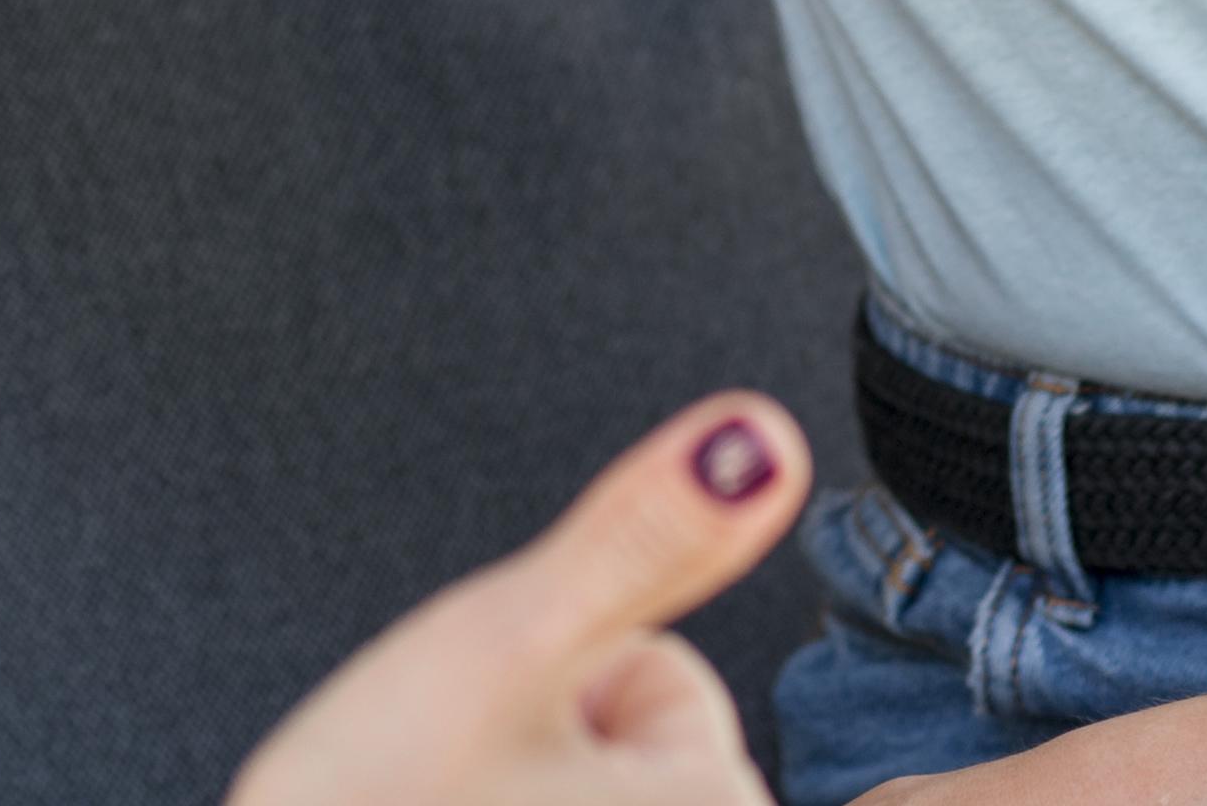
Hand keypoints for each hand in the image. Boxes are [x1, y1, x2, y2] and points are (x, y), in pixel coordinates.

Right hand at [228, 392, 811, 805]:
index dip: (557, 692)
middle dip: (539, 768)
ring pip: (583, 805)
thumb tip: (762, 436)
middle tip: (444, 795)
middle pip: (638, 760)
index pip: (665, 677)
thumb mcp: (505, 644)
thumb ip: (641, 538)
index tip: (487, 751)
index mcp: (716, 802)